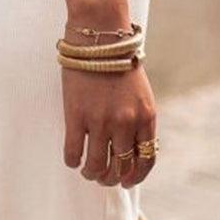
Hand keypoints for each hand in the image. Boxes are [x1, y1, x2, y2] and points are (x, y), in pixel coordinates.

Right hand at [61, 62, 157, 186]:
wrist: (99, 37)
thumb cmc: (119, 62)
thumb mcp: (140, 94)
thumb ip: (138, 120)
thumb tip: (130, 149)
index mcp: (146, 117)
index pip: (146, 160)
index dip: (135, 177)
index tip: (126, 182)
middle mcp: (126, 123)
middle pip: (120, 167)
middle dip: (111, 178)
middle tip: (103, 177)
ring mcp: (101, 121)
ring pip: (96, 166)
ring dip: (92, 173)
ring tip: (87, 170)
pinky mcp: (77, 116)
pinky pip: (74, 152)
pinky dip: (73, 161)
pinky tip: (73, 159)